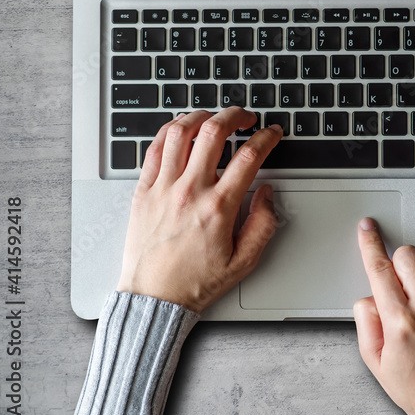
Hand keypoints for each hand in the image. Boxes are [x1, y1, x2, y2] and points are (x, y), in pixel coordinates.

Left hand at [116, 108, 282, 312]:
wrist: (154, 298)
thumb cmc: (196, 281)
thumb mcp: (245, 261)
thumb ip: (264, 224)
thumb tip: (268, 194)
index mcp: (218, 207)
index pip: (249, 157)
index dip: (266, 138)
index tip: (271, 134)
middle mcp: (190, 192)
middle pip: (214, 132)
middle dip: (236, 116)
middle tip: (246, 117)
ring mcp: (163, 188)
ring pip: (180, 132)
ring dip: (202, 116)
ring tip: (214, 117)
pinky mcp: (143, 191)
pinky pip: (155, 148)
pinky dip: (170, 130)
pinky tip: (182, 128)